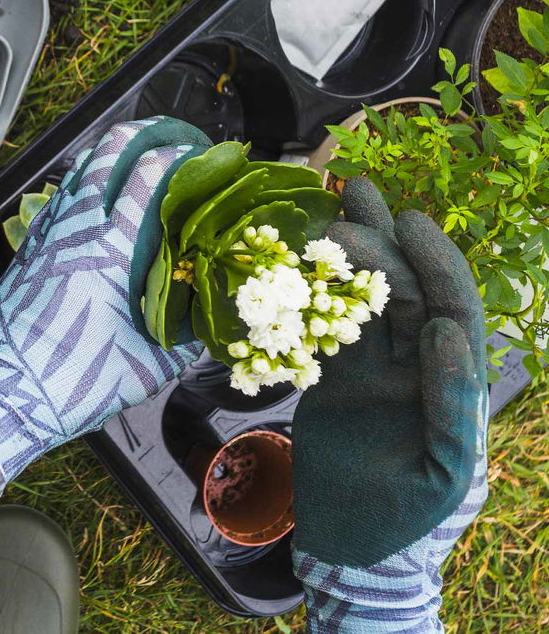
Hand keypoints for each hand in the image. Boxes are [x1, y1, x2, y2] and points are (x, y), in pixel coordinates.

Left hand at [0, 117, 211, 498]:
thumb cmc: (71, 383)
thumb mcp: (147, 367)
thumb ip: (185, 338)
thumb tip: (210, 318)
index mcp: (111, 250)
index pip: (149, 177)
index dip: (179, 156)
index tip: (205, 155)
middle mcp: (75, 230)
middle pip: (109, 153)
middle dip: (144, 134)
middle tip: (171, 135)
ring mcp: (46, 235)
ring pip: (79, 172)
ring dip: (109, 154)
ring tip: (137, 153)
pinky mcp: (28, 250)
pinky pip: (59, 199)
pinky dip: (82, 184)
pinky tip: (94, 197)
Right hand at [291, 178, 488, 629]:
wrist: (355, 549)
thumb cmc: (409, 520)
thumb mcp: (444, 472)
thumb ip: (452, 403)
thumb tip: (443, 333)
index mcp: (450, 386)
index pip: (450, 311)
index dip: (435, 264)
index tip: (409, 224)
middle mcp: (415, 370)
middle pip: (404, 294)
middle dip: (384, 245)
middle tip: (351, 201)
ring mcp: (373, 374)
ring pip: (364, 303)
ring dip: (352, 256)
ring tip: (333, 205)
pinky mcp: (334, 383)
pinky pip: (324, 332)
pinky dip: (312, 297)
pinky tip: (299, 262)